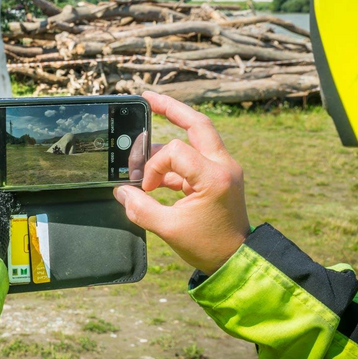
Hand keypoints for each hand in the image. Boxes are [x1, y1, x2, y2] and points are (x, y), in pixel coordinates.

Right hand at [114, 92, 248, 274]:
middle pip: (196, 123)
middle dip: (171, 108)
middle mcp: (223, 166)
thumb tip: (120, 192)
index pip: (174, 151)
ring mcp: (224, 169)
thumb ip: (140, 208)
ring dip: (168, 143)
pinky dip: (174, 163)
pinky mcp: (220, 177)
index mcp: (214, 176)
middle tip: (147, 98)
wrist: (237, 261)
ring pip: (196, 138)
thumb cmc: (208, 246)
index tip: (144, 187)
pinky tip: (155, 175)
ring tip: (142, 151)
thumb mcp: (168, 229)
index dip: (152, 166)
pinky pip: (194, 158)